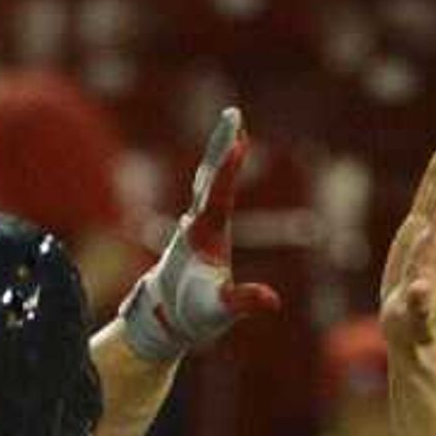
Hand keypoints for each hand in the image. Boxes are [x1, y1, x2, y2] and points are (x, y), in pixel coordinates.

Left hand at [119, 107, 281, 361]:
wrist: (163, 323)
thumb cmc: (194, 316)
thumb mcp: (221, 310)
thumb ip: (244, 302)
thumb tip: (271, 301)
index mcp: (205, 236)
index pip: (219, 196)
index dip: (228, 168)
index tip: (238, 139)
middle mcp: (196, 224)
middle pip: (211, 177)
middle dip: (222, 145)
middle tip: (233, 113)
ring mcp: (194, 226)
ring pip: (207, 181)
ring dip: (219, 153)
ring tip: (231, 126)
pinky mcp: (197, 232)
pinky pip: (209, 192)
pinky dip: (216, 173)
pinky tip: (218, 163)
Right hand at [378, 132, 435, 363]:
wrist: (416, 342)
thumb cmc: (412, 333)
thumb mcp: (412, 320)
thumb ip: (418, 303)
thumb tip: (423, 287)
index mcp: (434, 254)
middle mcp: (435, 245)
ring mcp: (426, 247)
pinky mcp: (416, 252)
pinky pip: (424, 214)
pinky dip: (428, 194)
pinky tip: (432, 182)